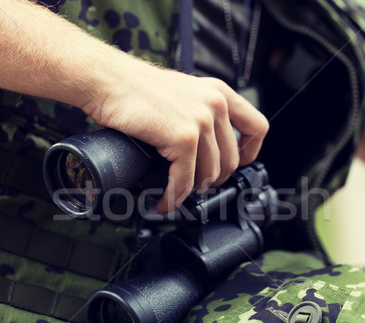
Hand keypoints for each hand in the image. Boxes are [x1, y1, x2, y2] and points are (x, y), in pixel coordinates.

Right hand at [81, 58, 268, 213]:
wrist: (107, 80)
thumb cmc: (135, 88)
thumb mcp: (182, 93)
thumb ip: (199, 112)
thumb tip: (204, 147)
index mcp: (220, 93)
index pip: (257, 127)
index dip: (249, 153)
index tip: (235, 165)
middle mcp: (215, 105)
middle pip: (231, 161)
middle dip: (212, 180)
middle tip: (193, 186)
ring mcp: (200, 122)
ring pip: (209, 174)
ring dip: (191, 192)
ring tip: (175, 195)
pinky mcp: (182, 138)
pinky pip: (185, 181)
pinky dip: (174, 197)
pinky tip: (164, 201)